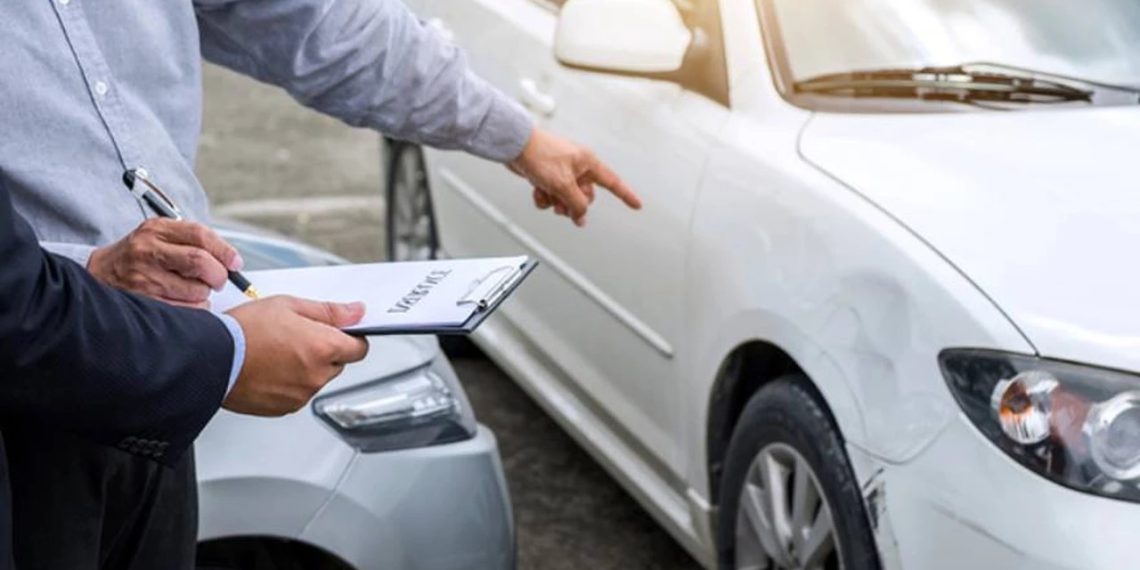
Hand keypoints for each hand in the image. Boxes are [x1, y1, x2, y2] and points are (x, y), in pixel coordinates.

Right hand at [87, 218, 242, 308]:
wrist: (99, 273)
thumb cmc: (140, 256)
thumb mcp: (161, 237)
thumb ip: (194, 242)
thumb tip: (232, 261)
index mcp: (156, 230)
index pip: (199, 235)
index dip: (224, 250)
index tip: (235, 263)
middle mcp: (148, 251)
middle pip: (199, 262)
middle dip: (218, 274)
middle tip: (219, 280)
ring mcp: (143, 278)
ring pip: (196, 290)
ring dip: (204, 294)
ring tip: (192, 289)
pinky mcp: (143, 302)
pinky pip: (186, 310)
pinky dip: (195, 308)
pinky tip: (184, 301)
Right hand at [222, 296, 369, 415]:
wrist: (211, 359)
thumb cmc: (244, 331)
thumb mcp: (289, 305)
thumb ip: (329, 311)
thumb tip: (356, 312)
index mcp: (323, 348)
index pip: (360, 348)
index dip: (351, 338)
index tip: (341, 332)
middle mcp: (317, 375)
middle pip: (338, 364)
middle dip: (325, 351)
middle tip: (297, 337)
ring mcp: (301, 394)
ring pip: (317, 379)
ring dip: (307, 368)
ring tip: (277, 352)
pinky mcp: (285, 408)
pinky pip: (298, 394)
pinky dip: (290, 383)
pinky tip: (270, 369)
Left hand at [507, 127, 641, 226]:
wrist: (514, 145)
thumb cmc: (540, 154)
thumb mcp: (563, 184)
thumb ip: (576, 204)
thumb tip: (581, 217)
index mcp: (588, 163)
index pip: (613, 182)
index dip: (626, 195)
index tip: (636, 205)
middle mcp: (577, 166)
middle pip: (585, 196)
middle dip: (573, 204)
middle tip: (562, 207)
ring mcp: (562, 171)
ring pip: (566, 198)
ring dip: (556, 202)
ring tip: (547, 196)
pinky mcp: (547, 175)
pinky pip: (552, 194)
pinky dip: (544, 196)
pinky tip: (537, 190)